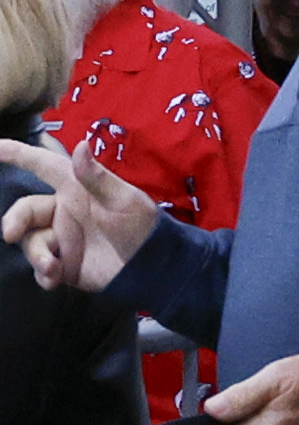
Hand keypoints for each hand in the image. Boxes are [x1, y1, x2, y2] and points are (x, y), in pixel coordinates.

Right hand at [0, 135, 161, 290]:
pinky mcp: (65, 265)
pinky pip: (42, 269)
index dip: (17, 153)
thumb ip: (98, 178)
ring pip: (32, 241)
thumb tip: (80, 145)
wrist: (157, 267)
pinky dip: (43, 275)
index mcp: (76, 189)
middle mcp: (63, 212)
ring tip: (52, 266)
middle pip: (26, 210)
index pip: (41, 166)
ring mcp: (63, 239)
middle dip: (14, 220)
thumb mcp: (126, 201)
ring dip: (36, 254)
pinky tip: (54, 279)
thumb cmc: (145, 226)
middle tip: (9, 234)